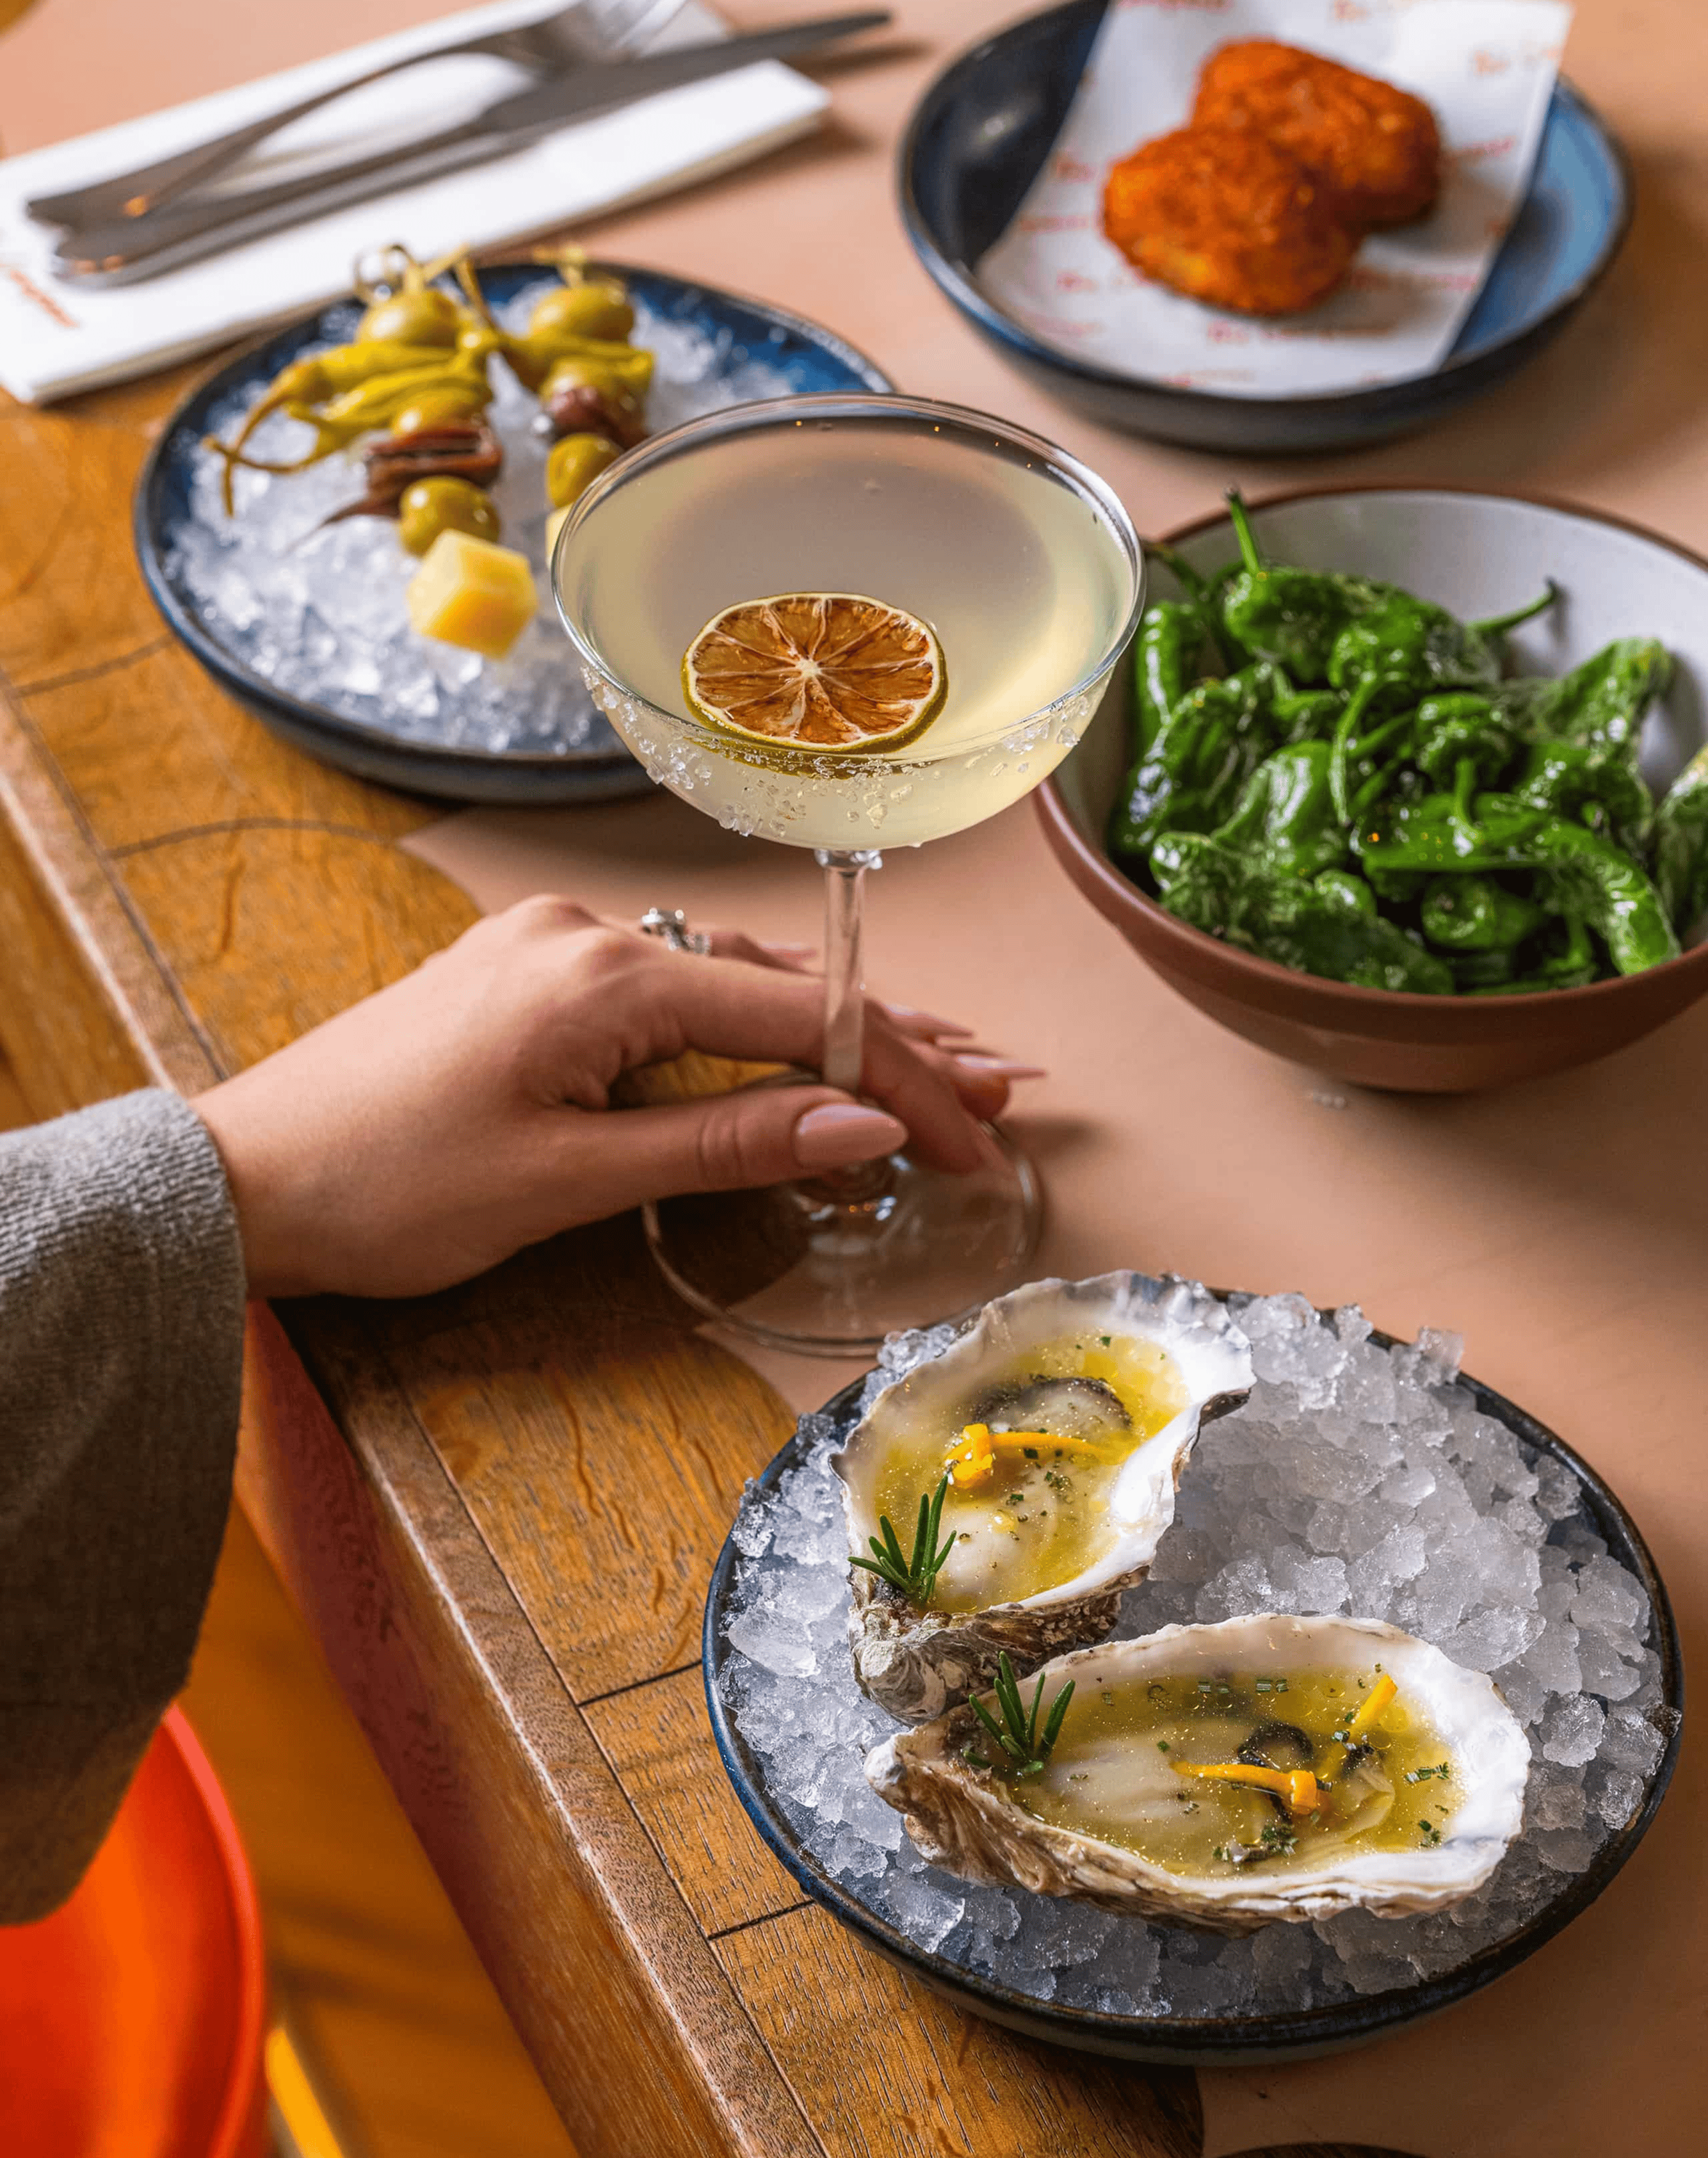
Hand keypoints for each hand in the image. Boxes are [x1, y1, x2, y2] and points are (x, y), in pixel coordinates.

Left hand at [193, 897, 1041, 1298]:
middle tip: (1003, 1084)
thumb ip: (725, 1143)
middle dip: (896, 1043)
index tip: (979, 1136)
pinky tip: (800, 1044)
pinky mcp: (530, 976)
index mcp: (604, 974)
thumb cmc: (386, 1190)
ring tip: (936, 1065)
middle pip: (778, 989)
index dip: (904, 1081)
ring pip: (728, 986)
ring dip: (829, 1033)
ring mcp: (555, 945)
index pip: (800, 1025)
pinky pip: (668, 992)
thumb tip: (865, 1121)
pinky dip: (747, 1029)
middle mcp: (587, 932)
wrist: (242, 1178)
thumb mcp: (570, 1182)